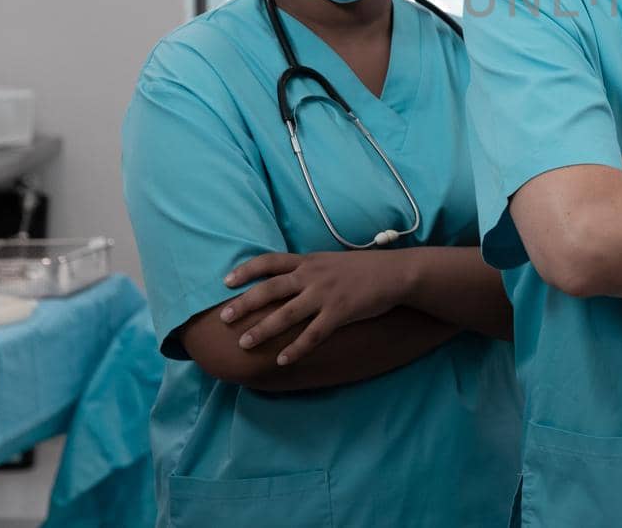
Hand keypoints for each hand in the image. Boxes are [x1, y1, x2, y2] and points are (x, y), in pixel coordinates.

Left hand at [219, 251, 416, 365]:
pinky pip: (314, 334)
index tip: (226, 281)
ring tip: (245, 344)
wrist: (397, 273)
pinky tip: (284, 360)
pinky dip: (297, 348)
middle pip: (270, 289)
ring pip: (287, 313)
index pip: (270, 261)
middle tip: (224, 318)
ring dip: (263, 330)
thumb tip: (288, 280)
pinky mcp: (341, 312)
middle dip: (245, 304)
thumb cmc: (365, 269)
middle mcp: (313, 276)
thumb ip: (309, 269)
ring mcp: (326, 294)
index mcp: (309, 261)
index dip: (246, 270)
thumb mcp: (332, 261)